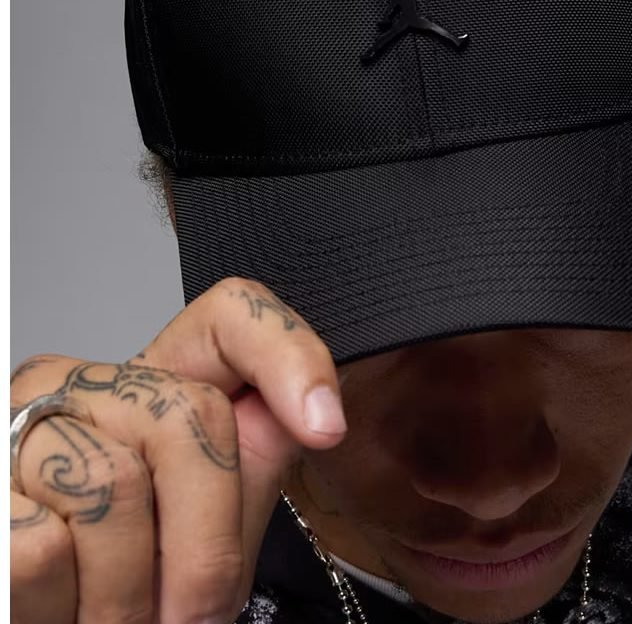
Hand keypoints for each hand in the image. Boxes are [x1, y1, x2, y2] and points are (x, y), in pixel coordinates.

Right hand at [10, 277, 346, 623]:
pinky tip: (60, 609)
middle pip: (192, 417)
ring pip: (111, 490)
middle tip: (193, 613)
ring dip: (129, 596)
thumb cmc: (134, 571)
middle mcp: (85, 381)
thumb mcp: (211, 512)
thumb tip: (317, 415)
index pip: (233, 314)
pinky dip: (64, 610)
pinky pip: (42, 548)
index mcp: (152, 382)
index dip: (290, 356)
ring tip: (121, 614)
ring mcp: (19, 421)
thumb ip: (258, 454)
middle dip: (208, 547)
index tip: (325, 428)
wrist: (51, 619)